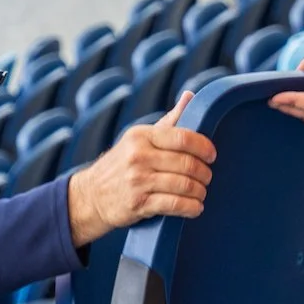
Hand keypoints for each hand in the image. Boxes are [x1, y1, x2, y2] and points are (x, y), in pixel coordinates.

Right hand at [67, 92, 215, 245]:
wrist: (91, 195)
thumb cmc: (123, 163)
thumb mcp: (139, 138)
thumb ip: (168, 121)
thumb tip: (191, 96)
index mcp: (141, 136)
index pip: (182, 137)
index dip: (204, 147)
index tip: (212, 155)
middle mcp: (138, 156)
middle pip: (187, 163)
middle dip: (204, 173)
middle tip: (207, 177)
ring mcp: (137, 180)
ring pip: (184, 185)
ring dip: (200, 191)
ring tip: (201, 192)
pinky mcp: (138, 203)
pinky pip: (174, 204)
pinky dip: (191, 207)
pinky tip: (196, 207)